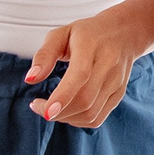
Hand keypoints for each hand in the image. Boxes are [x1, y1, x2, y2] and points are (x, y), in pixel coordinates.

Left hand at [23, 0, 153, 127]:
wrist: (123, 33)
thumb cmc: (88, 33)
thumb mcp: (61, 34)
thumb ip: (44, 55)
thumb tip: (30, 79)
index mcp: (91, 46)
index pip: (80, 75)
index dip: (63, 97)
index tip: (46, 112)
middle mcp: (108, 65)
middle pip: (84, 100)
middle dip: (57, 112)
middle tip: (39, 106)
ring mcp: (116, 82)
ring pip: (90, 113)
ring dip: (65, 118)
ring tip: (52, 108)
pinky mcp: (118, 94)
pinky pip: (97, 118)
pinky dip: (77, 121)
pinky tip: (68, 111)